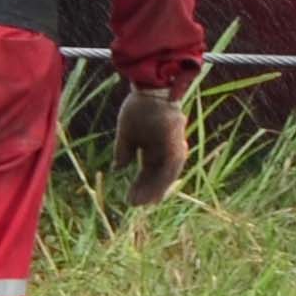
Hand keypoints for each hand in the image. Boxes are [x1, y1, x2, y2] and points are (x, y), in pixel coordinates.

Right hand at [116, 84, 188, 209]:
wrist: (150, 89)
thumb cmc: (138, 108)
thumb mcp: (127, 133)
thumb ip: (124, 151)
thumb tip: (118, 168)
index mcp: (154, 148)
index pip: (147, 172)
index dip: (139, 185)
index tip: (129, 198)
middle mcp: (166, 150)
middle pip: (158, 176)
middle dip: (147, 191)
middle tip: (135, 205)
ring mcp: (174, 147)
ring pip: (167, 175)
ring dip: (156, 190)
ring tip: (144, 202)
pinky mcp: (177, 144)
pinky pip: (172, 167)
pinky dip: (163, 180)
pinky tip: (155, 190)